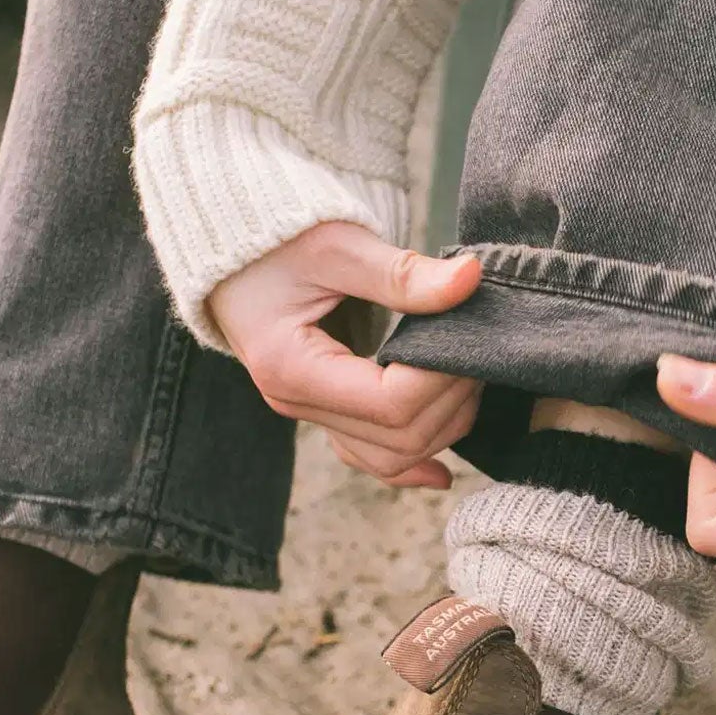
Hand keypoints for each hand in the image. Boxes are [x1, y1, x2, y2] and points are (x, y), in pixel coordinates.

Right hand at [209, 223, 482, 488]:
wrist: (235, 252)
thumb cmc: (277, 240)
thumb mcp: (339, 246)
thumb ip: (403, 273)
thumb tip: (471, 278)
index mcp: (291, 366)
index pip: (389, 403)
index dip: (440, 379)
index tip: (466, 336)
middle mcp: (296, 403)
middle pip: (397, 440)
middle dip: (452, 401)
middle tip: (480, 350)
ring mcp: (309, 414)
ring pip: (390, 458)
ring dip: (442, 427)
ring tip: (471, 375)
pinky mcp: (325, 412)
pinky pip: (371, 456)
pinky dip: (411, 461)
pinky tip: (444, 473)